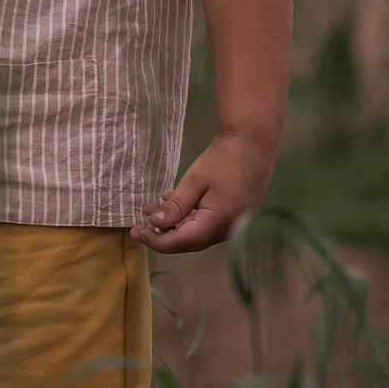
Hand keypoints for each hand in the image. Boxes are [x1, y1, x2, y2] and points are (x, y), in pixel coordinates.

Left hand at [134, 131, 273, 252]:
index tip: (136, 232)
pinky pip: (205, 223)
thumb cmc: (223, 160)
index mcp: (218, 222)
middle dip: (162, 232)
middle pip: (188, 240)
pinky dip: (187, 216)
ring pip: (195, 231)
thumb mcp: (194, 180)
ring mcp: (232, 224)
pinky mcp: (232, 215)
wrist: (252, 145)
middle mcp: (227, 230)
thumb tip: (155, 224)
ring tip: (150, 206)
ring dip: (173, 222)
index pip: (182, 242)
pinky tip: (171, 200)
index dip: (156, 240)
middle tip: (139, 223)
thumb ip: (176, 206)